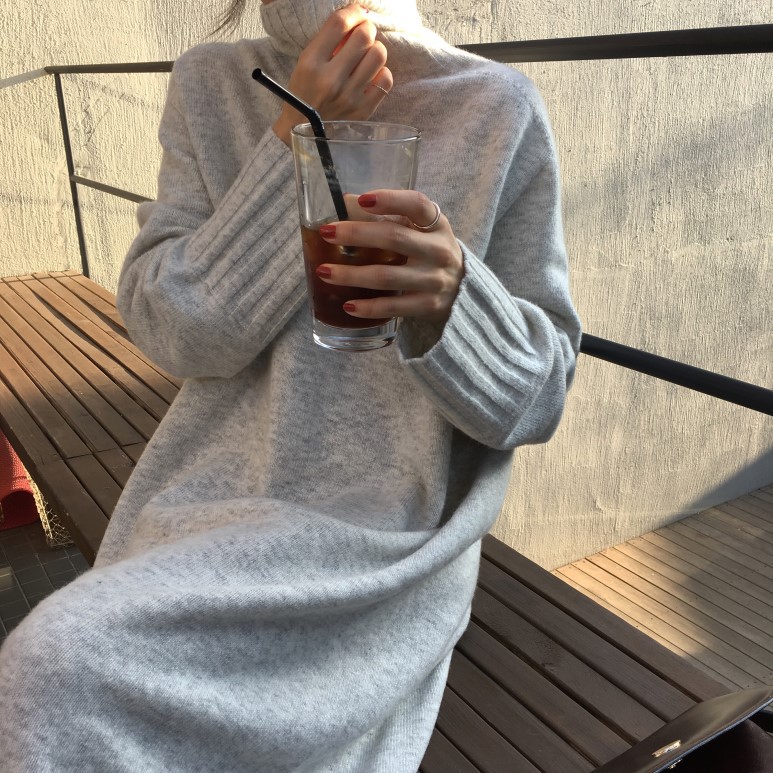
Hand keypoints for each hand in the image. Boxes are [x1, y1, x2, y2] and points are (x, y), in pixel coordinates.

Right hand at [273, 6, 391, 145]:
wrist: (304, 131)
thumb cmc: (305, 92)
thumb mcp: (305, 63)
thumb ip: (328, 41)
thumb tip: (357, 18)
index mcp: (311, 63)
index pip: (340, 23)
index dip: (354, 11)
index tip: (357, 13)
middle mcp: (331, 80)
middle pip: (364, 36)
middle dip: (367, 29)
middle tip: (364, 34)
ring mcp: (349, 97)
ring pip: (378, 55)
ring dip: (375, 49)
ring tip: (367, 55)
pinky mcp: (362, 111)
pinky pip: (386, 80)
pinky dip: (382, 73)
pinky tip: (372, 75)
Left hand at [315, 191, 464, 323]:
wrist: (463, 290)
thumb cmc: (430, 252)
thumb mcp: (421, 230)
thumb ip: (390, 216)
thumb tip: (344, 203)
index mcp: (437, 224)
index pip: (417, 204)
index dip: (390, 199)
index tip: (362, 199)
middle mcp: (438, 250)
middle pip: (394, 238)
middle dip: (356, 234)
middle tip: (326, 232)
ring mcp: (434, 280)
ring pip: (387, 276)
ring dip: (352, 274)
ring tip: (324, 272)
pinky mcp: (427, 306)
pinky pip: (393, 307)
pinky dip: (368, 307)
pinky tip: (348, 305)